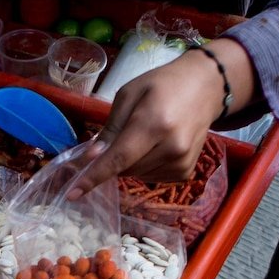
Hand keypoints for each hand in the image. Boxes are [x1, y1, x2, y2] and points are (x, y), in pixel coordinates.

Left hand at [70, 38, 255, 193]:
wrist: (206, 87)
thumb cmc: (162, 85)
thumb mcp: (129, 95)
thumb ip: (110, 129)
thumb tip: (90, 158)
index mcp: (154, 123)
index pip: (118, 158)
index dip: (93, 177)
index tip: (72, 194)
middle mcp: (171, 147)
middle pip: (124, 169)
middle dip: (114, 158)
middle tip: (125, 132)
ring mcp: (181, 162)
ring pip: (136, 176)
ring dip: (129, 162)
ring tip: (145, 135)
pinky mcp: (185, 172)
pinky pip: (150, 178)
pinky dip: (144, 166)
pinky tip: (155, 146)